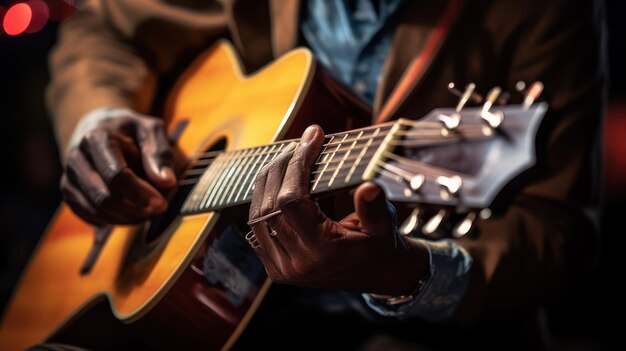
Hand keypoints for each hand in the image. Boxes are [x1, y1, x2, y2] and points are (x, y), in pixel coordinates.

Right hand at [60, 110, 175, 224]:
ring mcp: (69, 178)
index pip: (115, 175)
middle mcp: (76, 158)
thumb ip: (160, 154)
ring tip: (150, 210)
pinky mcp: (69, 194)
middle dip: (135, 209)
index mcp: (96, 139)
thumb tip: (167, 182)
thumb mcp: (151, 131)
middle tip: (160, 208)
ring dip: (127, 217)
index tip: (161, 203)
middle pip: (103, 197)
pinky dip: (116, 220)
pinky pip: (91, 217)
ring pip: (96, 211)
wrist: (102, 129)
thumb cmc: (132, 131)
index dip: (139, 193)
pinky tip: (134, 212)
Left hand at [248, 125, 428, 294]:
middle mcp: (297, 264)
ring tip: (287, 158)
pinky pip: (258, 229)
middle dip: (280, 168)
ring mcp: (282, 269)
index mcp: (322, 253)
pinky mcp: (275, 268)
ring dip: (268, 182)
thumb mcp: (385, 226)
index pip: (292, 201)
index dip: (297, 165)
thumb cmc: (380, 246)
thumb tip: (369, 187)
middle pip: (270, 206)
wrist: (376, 276)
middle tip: (298, 144)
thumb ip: (375, 207)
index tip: (311, 138)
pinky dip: (263, 201)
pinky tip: (278, 182)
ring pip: (257, 216)